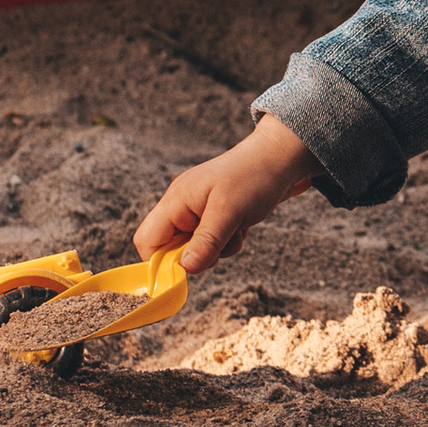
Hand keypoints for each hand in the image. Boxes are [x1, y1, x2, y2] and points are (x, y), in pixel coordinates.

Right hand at [135, 115, 318, 272]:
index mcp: (176, 200)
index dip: (161, 260)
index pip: (147, 240)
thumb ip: (206, 242)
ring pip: (195, 248)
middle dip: (198, 254)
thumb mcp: (229, 212)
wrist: (280, 157)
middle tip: (222, 243)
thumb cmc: (254, 177)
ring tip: (238, 227)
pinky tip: (243, 224)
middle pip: (171, 248)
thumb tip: (184, 270)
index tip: (189, 268)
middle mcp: (182, 205)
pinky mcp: (214, 215)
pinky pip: (212, 241)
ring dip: (218, 248)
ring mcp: (197, 210)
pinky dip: (228, 241)